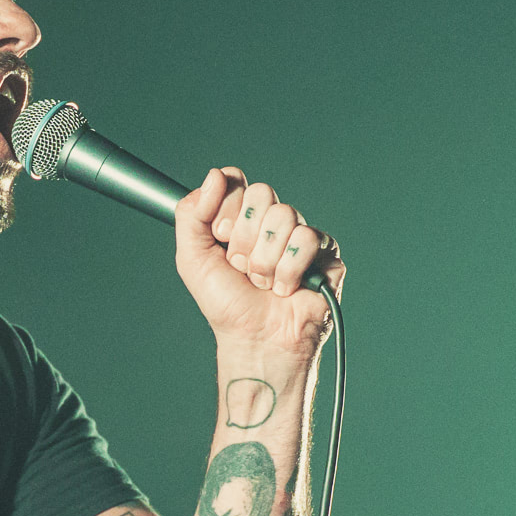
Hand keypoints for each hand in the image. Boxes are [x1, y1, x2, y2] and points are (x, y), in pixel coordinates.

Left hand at [174, 168, 345, 355]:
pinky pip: (307, 239)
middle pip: (261, 193)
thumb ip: (190, 213)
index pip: (236, 181)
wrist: (255, 340)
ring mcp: (299, 236)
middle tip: (240, 266)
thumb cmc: (226, 304)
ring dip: (264, 260)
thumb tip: (215, 175)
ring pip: (284, 216)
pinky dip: (288, 270)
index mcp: (241, 217)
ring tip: (262, 283)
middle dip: (243, 237)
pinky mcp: (325, 253)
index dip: (226, 208)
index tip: (219, 235)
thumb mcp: (191, 258)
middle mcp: (271, 222)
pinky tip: (285, 289)